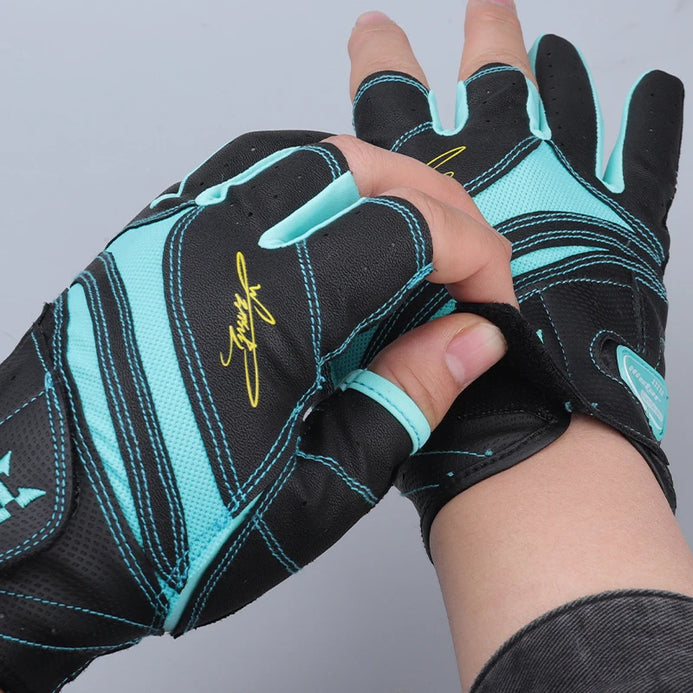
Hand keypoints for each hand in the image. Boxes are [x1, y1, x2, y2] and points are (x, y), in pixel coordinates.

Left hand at [0, 129, 512, 691]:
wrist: (43, 538)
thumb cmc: (166, 533)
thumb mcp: (319, 490)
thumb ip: (406, 398)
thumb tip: (473, 338)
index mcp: (266, 309)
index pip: (407, 230)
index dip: (473, 256)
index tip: (492, 298)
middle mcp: (213, 244)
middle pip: (358, 168)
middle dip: (434, 208)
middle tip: (462, 265)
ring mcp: (172, 230)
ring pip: (301, 155)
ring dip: (373, 186)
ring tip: (407, 246)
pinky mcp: (151, 238)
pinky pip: (247, 174)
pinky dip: (310, 188)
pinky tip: (331, 237)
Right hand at [348, 1, 682, 548]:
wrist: (528, 438)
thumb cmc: (454, 395)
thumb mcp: (377, 334)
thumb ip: (362, 285)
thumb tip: (345, 248)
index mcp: (431, 197)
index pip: (398, 112)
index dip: (382, 68)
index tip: (373, 36)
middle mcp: (497, 175)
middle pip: (485, 82)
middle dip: (474, 42)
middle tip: (477, 7)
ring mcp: (564, 192)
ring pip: (557, 98)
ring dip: (554, 68)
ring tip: (556, 45)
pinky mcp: (623, 227)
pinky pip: (647, 158)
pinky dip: (652, 122)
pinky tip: (657, 92)